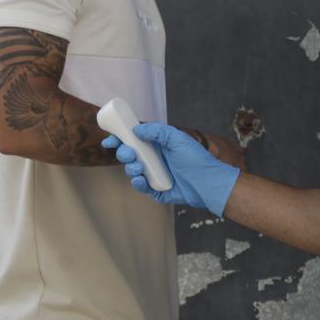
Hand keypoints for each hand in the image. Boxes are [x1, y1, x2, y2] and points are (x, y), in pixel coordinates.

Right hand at [102, 122, 240, 216]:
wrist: (209, 183)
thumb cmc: (197, 160)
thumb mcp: (178, 139)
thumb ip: (157, 132)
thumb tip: (136, 129)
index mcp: (159, 145)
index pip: (135, 140)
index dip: (121, 139)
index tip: (110, 140)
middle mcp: (156, 159)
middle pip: (131, 155)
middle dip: (124, 153)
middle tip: (129, 154)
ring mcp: (156, 174)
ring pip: (134, 170)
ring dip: (131, 168)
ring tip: (139, 167)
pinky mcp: (158, 190)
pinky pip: (143, 187)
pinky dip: (138, 183)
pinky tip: (139, 179)